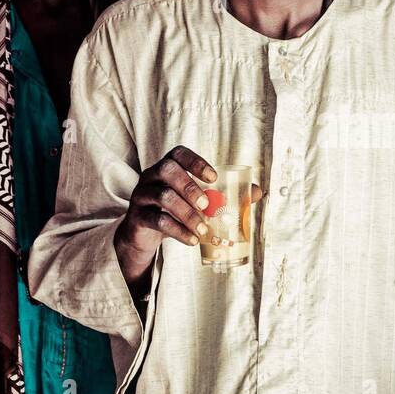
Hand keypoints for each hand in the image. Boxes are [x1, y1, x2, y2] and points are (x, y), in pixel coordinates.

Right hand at [115, 147, 263, 285]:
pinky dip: (178, 231)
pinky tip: (192, 240)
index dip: (196, 162)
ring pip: (162, 196)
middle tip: (207, 205)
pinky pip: (157, 220)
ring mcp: (142, 195)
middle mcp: (151, 176)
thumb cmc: (174, 210)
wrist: (145, 233)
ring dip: (187, 213)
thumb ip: (224, 194)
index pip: (178, 153)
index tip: (213, 177)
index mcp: (168, 166)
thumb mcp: (196, 200)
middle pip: (167, 170)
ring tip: (203, 228)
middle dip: (190, 186)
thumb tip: (257, 192)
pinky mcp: (137, 217)